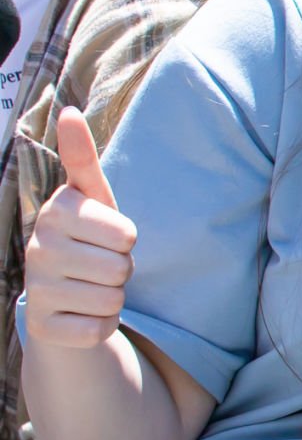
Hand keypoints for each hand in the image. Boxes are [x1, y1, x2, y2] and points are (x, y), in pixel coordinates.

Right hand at [23, 107, 136, 349]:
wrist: (61, 295)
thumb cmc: (88, 237)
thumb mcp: (91, 196)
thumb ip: (82, 157)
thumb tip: (68, 110)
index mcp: (55, 211)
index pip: (127, 233)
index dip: (126, 239)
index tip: (104, 235)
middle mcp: (37, 248)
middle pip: (122, 267)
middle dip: (121, 269)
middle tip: (99, 263)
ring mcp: (35, 289)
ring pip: (113, 298)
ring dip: (113, 297)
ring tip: (91, 285)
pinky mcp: (42, 328)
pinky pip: (100, 328)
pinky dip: (102, 324)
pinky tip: (82, 311)